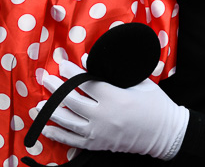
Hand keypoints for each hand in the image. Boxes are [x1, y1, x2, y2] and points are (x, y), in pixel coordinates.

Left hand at [38, 58, 188, 158]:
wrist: (165, 133)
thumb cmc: (155, 104)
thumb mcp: (138, 82)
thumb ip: (113, 71)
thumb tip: (88, 60)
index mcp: (114, 98)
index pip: (85, 83)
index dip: (71, 72)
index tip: (61, 63)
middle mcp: (103, 116)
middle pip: (71, 101)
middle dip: (56, 89)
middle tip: (46, 79)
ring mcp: (99, 133)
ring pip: (68, 122)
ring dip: (51, 112)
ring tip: (39, 104)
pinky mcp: (99, 144)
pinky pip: (73, 141)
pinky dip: (58, 135)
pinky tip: (47, 128)